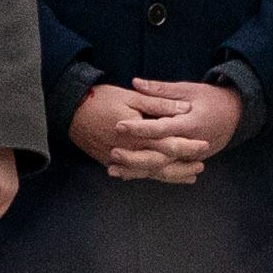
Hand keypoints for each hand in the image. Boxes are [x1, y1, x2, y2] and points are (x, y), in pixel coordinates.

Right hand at [72, 84, 212, 183]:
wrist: (68, 110)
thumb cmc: (100, 99)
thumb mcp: (131, 97)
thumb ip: (158, 104)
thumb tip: (183, 109)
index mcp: (138, 134)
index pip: (169, 144)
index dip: (188, 146)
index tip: (204, 146)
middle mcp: (130, 151)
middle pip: (162, 164)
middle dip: (182, 166)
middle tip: (201, 167)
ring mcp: (119, 159)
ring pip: (150, 172)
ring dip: (170, 175)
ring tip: (189, 176)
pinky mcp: (110, 161)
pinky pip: (134, 173)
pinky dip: (150, 175)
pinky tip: (160, 175)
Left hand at [124, 77, 242, 170]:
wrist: (236, 115)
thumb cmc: (210, 99)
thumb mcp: (188, 89)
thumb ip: (161, 90)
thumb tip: (135, 82)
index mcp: (191, 124)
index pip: (162, 128)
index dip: (140, 128)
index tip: (119, 125)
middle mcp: (192, 145)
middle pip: (161, 156)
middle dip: (135, 157)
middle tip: (112, 152)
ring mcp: (192, 157)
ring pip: (162, 168)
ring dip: (137, 170)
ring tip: (113, 170)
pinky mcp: (189, 162)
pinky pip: (167, 171)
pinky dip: (148, 173)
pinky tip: (127, 174)